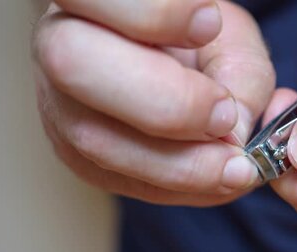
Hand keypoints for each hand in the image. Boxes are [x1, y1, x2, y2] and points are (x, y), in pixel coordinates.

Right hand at [33, 0, 274, 205]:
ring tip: (234, 166)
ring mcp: (58, 107)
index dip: (150, 15)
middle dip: (166, 103)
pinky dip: (179, 187)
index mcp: (87, 1)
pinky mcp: (78, 157)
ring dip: (178, 163)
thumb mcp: (229, 39)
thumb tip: (233, 136)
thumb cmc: (197, 41)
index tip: (209, 25)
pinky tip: (216, 178)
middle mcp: (57, 46)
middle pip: (74, 65)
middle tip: (225, 117)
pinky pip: (122, 182)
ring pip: (95, 141)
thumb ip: (240, 74)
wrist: (169, 67)